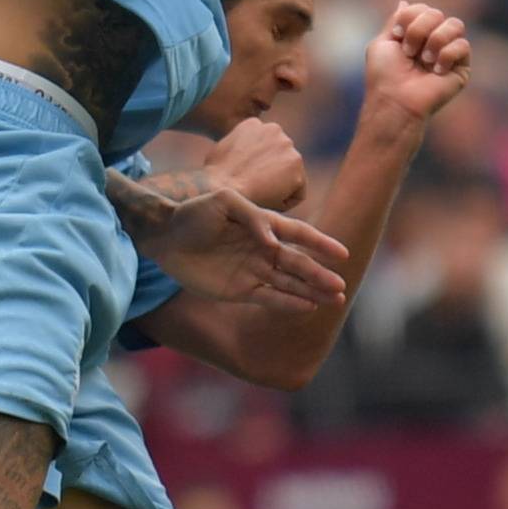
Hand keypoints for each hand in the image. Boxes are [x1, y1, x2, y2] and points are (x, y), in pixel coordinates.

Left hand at [132, 175, 349, 308]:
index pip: (299, 234)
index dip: (321, 244)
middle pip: (298, 264)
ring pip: (289, 283)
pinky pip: (269, 297)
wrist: (165, 236)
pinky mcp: (239, 290)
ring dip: (311, 291)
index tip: (342, 255)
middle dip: (320, 275)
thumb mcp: (223, 201)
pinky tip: (308, 307)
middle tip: (342, 285)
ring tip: (335, 299)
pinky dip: (288, 302)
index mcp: (264, 225)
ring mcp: (253, 271)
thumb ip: (251, 217)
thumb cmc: (194, 213)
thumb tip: (272, 240)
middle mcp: (264, 250)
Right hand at [201, 118, 307, 213]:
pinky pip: (296, 194)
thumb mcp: (223, 149)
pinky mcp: (297, 170)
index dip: (254, 166)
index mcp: (254, 124)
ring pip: (289, 176)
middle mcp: (274, 130)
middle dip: (269, 173)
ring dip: (277, 188)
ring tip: (256, 196)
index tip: (243, 176)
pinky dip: (284, 203)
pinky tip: (266, 202)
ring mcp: (289, 149)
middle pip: (279, 159)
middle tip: (252, 188)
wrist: (222, 190)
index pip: (264, 146)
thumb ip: (240, 146)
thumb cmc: (215, 177)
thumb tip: (246, 155)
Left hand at [366, 2, 473, 127]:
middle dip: (418, 30)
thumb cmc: (384, 76)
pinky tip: (436, 71)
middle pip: (437, 13)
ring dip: (434, 40)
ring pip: (455, 24)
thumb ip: (396, 21)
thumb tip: (404, 2)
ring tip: (423, 61)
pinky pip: (463, 45)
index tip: (396, 36)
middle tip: (408, 52)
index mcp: (415, 34)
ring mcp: (449, 53)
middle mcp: (433, 41)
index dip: (409, 18)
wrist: (395, 101)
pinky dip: (446, 55)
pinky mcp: (462, 67)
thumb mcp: (383, 42)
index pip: (422, 8)